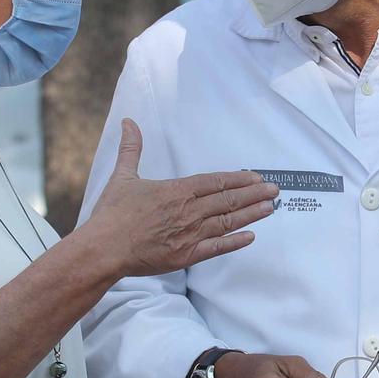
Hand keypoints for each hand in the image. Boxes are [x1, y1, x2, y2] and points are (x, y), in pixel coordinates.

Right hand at [86, 120, 277, 276]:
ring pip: (227, 222)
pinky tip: (251, 237)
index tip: (256, 177)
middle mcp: (188, 211)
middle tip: (275, 190)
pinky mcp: (186, 256)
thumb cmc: (111, 214)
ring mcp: (189, 234)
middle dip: (254, 194)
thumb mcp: (123, 176)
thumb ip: (131, 149)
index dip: (238, 179)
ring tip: (271, 208)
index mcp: (176, 191)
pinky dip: (235, 242)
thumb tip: (129, 121)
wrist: (103, 249)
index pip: (215, 182)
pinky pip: (216, 248)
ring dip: (251, 214)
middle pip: (227, 200)